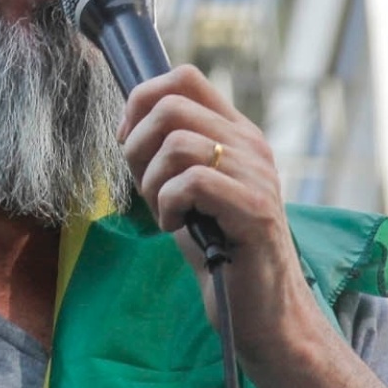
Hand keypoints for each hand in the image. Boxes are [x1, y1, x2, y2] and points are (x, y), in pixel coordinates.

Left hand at [119, 65, 313, 350]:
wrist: (260, 309)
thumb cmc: (220, 250)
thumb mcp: (189, 191)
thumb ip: (169, 155)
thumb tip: (128, 125)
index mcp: (235, 133)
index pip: (185, 77)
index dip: (142, 100)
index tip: (129, 141)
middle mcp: (250, 145)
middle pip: (171, 105)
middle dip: (138, 146)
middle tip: (146, 186)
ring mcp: (256, 175)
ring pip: (177, 144)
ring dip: (152, 182)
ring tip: (163, 212)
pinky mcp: (254, 209)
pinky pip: (192, 182)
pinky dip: (168, 206)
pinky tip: (176, 227)